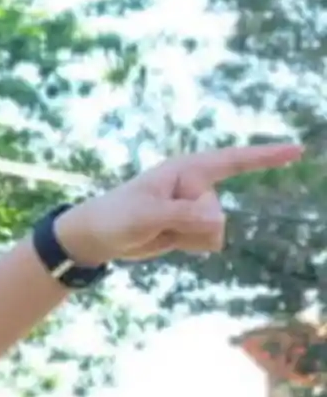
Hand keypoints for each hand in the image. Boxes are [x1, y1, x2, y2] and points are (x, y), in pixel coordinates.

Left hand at [55, 142, 302, 265]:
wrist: (99, 236)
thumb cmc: (116, 216)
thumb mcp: (146, 215)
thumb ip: (182, 217)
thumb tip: (218, 222)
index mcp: (186, 170)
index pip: (234, 160)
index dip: (267, 156)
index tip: (297, 150)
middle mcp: (196, 186)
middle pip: (215, 212)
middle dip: (189, 223)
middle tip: (155, 219)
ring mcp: (197, 207)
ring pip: (216, 231)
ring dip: (188, 237)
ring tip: (159, 227)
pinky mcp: (194, 227)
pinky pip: (209, 242)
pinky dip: (189, 246)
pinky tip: (168, 238)